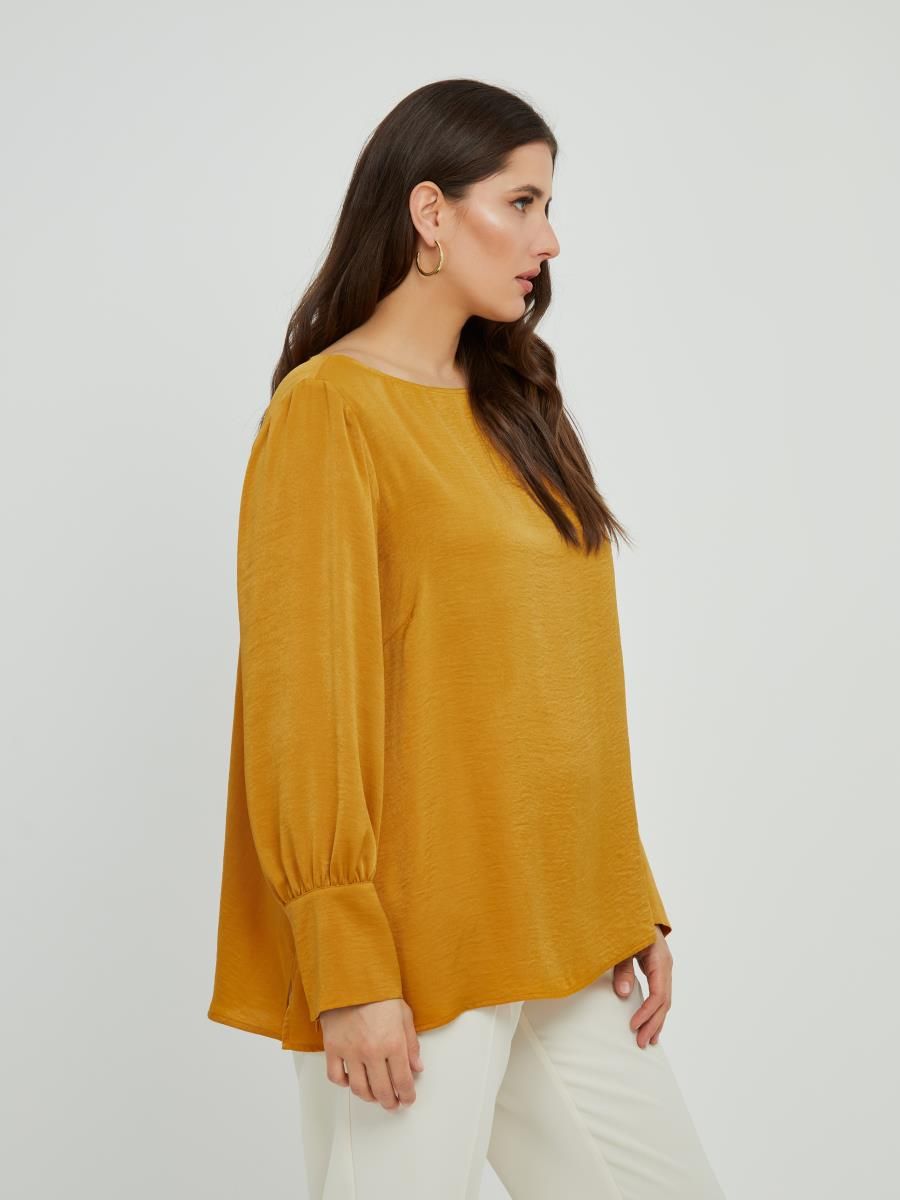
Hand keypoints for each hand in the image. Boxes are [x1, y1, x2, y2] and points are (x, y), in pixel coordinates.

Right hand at [318, 997, 424, 1109]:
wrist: (352, 978)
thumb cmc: (379, 993)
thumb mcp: (404, 1015)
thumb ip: (412, 1044)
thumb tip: (417, 1067)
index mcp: (393, 1044)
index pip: (403, 1081)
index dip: (407, 1095)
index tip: (408, 1099)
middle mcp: (372, 1052)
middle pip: (382, 1090)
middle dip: (390, 1102)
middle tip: (393, 1104)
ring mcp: (351, 1052)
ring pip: (359, 1089)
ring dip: (369, 1097)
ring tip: (374, 1096)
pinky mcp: (333, 1048)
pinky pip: (336, 1076)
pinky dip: (344, 1083)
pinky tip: (351, 1081)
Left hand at [611, 925, 672, 1048]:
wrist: (635, 908)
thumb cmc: (628, 924)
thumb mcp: (623, 944)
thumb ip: (623, 967)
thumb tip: (624, 994)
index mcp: (660, 961)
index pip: (658, 995)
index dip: (647, 1013)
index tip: (633, 1027)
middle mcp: (665, 967)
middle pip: (664, 1002)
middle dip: (653, 1024)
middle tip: (641, 1043)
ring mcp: (664, 969)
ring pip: (665, 1000)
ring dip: (657, 1021)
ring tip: (649, 1041)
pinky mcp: (658, 969)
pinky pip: (661, 994)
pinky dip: (656, 1010)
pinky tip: (651, 1023)